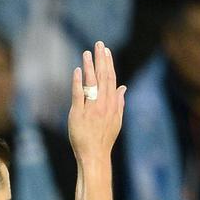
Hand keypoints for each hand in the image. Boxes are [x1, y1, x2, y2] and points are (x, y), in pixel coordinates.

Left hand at [68, 41, 126, 160]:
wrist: (94, 155)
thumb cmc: (104, 140)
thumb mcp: (116, 120)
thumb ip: (119, 102)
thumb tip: (123, 87)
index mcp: (112, 105)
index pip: (111, 79)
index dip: (109, 64)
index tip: (107, 51)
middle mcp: (103, 104)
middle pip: (103, 77)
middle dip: (101, 59)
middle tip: (99, 44)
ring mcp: (91, 109)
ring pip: (91, 83)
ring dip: (89, 67)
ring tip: (87, 53)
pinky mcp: (78, 115)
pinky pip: (78, 95)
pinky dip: (78, 82)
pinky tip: (77, 71)